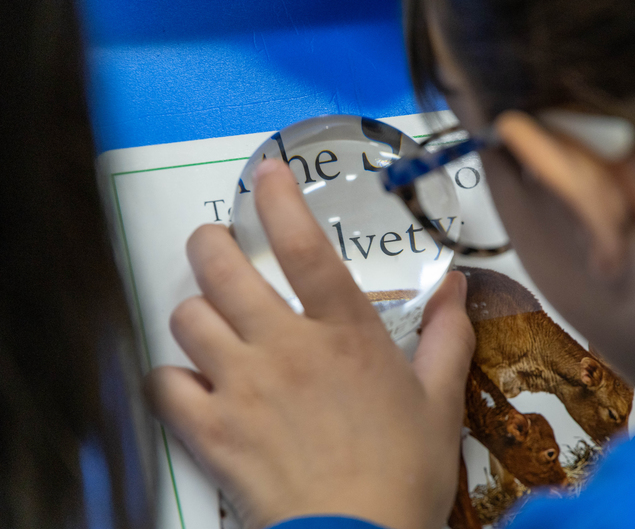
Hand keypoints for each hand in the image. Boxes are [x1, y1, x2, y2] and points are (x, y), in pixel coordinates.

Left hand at [145, 159, 474, 528]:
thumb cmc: (404, 473)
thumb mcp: (440, 402)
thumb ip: (447, 337)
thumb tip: (457, 287)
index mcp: (344, 334)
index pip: (304, 247)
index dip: (280, 199)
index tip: (267, 172)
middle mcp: (285, 348)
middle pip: (220, 267)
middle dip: (210, 245)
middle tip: (216, 247)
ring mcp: (242, 387)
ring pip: (187, 318)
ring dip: (196, 313)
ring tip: (212, 323)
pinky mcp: (211, 430)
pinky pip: (166, 384)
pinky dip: (174, 378)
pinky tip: (194, 385)